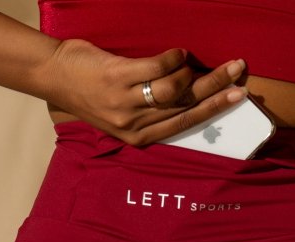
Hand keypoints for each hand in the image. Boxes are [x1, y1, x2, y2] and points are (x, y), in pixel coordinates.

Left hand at [43, 39, 246, 145]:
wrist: (56, 77)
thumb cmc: (91, 93)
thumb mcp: (123, 114)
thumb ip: (151, 110)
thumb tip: (188, 90)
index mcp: (140, 137)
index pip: (186, 123)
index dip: (214, 109)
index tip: (237, 96)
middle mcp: (135, 124)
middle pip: (187, 107)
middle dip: (216, 89)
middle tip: (238, 72)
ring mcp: (127, 103)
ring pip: (175, 89)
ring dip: (193, 71)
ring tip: (193, 61)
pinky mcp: (119, 79)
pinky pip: (157, 67)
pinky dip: (173, 57)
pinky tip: (177, 53)